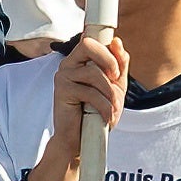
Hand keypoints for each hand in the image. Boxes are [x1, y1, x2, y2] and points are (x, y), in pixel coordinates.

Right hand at [33, 29, 128, 180]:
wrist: (82, 140)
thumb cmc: (98, 112)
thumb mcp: (115, 86)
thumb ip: (119, 65)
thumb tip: (117, 42)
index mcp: (80, 59)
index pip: (93, 40)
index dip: (108, 48)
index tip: (116, 69)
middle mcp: (69, 64)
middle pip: (88, 45)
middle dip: (109, 61)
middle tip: (116, 79)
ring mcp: (63, 76)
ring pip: (93, 72)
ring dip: (110, 92)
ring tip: (113, 107)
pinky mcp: (62, 92)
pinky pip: (89, 92)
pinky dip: (104, 106)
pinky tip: (106, 117)